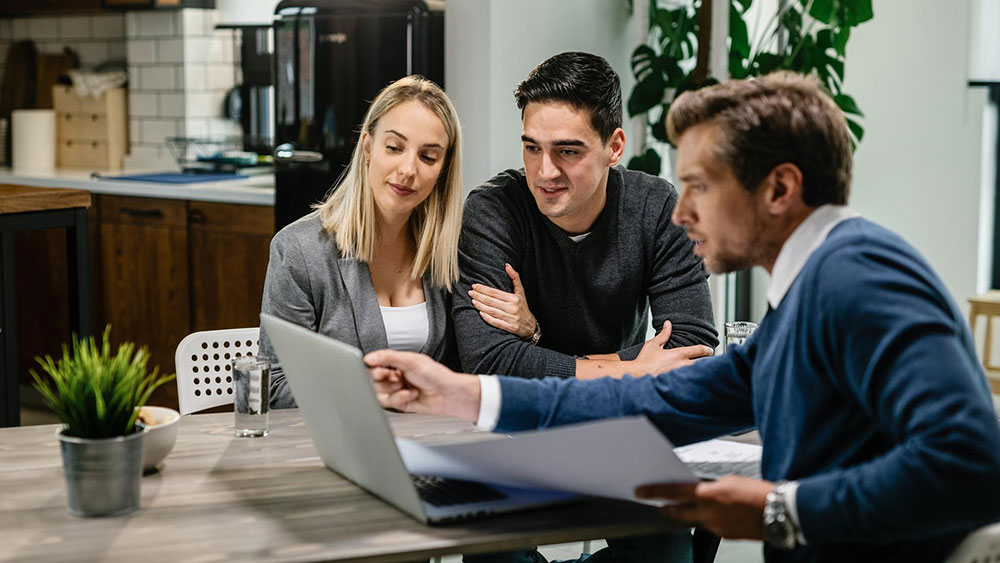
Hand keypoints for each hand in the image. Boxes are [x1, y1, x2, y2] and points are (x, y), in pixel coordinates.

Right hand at [365, 349, 480, 421]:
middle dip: (381, 379)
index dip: (374, 367)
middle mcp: (396, 376)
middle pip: (374, 379)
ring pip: (379, 392)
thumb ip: (388, 357)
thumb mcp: (411, 361)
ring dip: (391, 389)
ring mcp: (398, 390)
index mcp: (398, 363)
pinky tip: (410, 394)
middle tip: (391, 376)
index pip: (376, 364)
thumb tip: (369, 358)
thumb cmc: (436, 375)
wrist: (448, 394)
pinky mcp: (400, 403)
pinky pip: (390, 403)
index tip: (378, 368)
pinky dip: (399, 398)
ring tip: (402, 386)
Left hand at [469, 263, 537, 338]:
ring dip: (480, 306)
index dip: (483, 289)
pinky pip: (496, 322)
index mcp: (514, 298)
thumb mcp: (521, 291)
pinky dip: (487, 318)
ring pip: (492, 311)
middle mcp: (512, 308)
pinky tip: (480, 313)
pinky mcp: (510, 328)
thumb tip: (507, 265)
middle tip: (470, 292)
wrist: (530, 325)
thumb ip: (515, 278)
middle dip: (479, 296)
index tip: (474, 286)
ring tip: (473, 300)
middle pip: (491, 301)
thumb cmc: (523, 306)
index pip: (495, 293)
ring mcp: (511, 319)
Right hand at [630, 321, 713, 375]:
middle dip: (708, 362)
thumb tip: (668, 324)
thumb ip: (663, 334)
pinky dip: (694, 381)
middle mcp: (683, 365)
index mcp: (678, 354)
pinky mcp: (678, 384)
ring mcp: (681, 375)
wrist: (638, 376)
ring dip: (702, 372)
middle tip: (709, 362)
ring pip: (698, 373)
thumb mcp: (653, 345)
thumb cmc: (644, 361)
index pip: (699, 350)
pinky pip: (691, 382)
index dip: (707, 350)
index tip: (710, 351)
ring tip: (705, 372)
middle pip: (703, 363)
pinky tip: (696, 382)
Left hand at [635, 476, 773, 539]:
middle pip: (679, 512)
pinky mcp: (726, 536)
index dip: (654, 492)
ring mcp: (717, 527)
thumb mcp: (730, 481)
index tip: (640, 492)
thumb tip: (701, 490)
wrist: (781, 512)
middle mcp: (710, 513)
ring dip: (693, 513)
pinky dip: (710, 519)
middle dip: (668, 508)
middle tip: (660, 505)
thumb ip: (711, 486)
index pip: (674, 492)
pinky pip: (711, 526)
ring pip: (696, 520)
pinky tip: (721, 513)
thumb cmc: (759, 493)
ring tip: (701, 505)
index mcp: (709, 494)